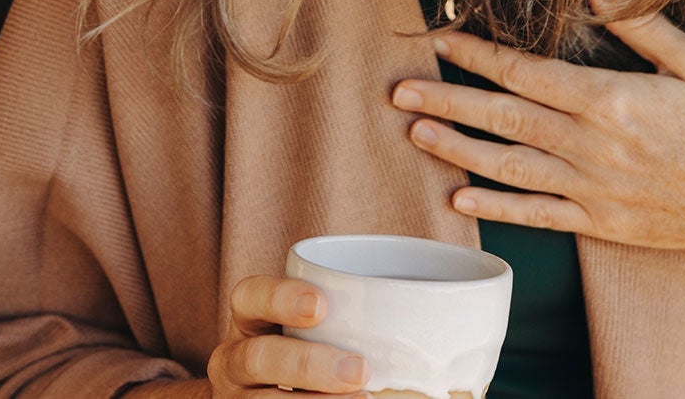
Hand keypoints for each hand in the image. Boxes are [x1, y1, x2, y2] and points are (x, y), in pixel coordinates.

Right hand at [204, 274, 370, 396]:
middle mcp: (233, 360)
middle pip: (258, 357)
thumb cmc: (314, 350)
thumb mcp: (317, 327)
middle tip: (361, 370)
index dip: (280, 297)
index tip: (322, 305)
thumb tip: (451, 299)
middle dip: (308, 365)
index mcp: (250, 320)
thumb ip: (358, 312)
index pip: (249, 296)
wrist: (279, 393)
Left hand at [390, 0, 684, 260]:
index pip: (527, 72)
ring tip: (415, 135)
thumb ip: (641, 23)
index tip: (441, 38)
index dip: (478, 54)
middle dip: (447, 102)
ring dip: (458, 151)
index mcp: (611, 99)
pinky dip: (496, 209)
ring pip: (509, 167)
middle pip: (504, 118)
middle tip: (398, 93)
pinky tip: (459, 199)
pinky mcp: (599, 223)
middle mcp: (592, 146)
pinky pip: (537, 215)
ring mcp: (592, 189)